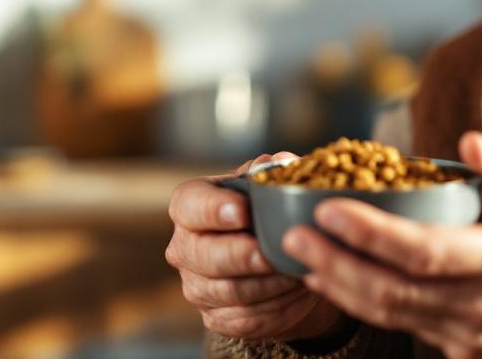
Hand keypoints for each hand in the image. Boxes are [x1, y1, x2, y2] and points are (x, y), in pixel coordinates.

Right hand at [166, 153, 346, 341]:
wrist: (277, 259)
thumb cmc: (267, 213)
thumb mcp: (268, 187)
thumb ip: (272, 174)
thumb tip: (276, 163)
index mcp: (190, 206)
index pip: (189, 205)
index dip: (213, 209)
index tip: (243, 212)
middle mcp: (184, 247)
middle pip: (205, 255)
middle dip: (241, 256)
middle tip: (269, 254)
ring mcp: (196, 286)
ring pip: (228, 291)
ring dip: (267, 284)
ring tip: (297, 271)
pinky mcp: (215, 317)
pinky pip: (245, 318)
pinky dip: (275, 307)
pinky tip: (297, 292)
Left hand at [282, 133, 481, 358]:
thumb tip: (469, 143)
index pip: (425, 252)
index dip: (371, 234)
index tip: (329, 209)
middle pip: (393, 291)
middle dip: (337, 263)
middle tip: (294, 235)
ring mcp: (471, 334)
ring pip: (391, 315)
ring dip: (340, 287)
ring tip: (301, 256)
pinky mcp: (462, 349)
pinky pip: (404, 326)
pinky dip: (363, 303)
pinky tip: (335, 278)